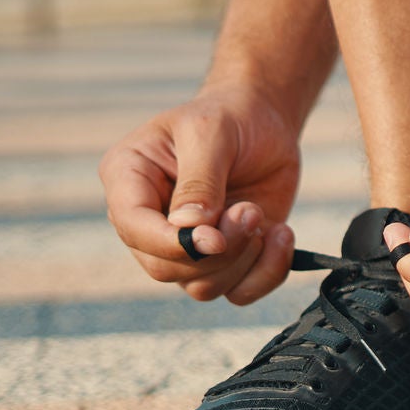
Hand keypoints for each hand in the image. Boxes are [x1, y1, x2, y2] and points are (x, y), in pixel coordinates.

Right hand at [99, 87, 302, 303]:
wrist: (263, 121)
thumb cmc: (229, 118)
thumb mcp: (211, 134)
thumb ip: (200, 182)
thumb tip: (190, 231)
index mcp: (129, 181)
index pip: (134, 230)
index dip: (173, 244)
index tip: (217, 237)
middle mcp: (149, 221)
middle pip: (166, 269)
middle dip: (218, 251)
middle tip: (250, 211)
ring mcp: (185, 245)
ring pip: (202, 286)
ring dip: (243, 260)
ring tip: (260, 214)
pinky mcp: (224, 258)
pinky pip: (239, 292)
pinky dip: (266, 272)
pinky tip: (280, 234)